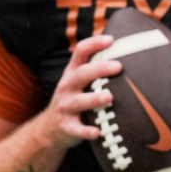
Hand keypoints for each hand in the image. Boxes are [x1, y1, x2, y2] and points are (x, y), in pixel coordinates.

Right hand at [37, 34, 121, 149]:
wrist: (48, 128)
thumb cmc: (72, 99)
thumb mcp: (77, 80)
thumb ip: (93, 67)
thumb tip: (121, 49)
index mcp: (72, 72)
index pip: (80, 51)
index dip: (94, 43)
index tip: (111, 40)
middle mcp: (67, 86)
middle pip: (82, 74)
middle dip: (99, 69)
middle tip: (118, 67)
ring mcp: (66, 106)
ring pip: (79, 101)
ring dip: (94, 99)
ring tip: (109, 97)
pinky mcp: (67, 127)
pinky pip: (77, 129)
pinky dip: (87, 131)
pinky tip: (98, 132)